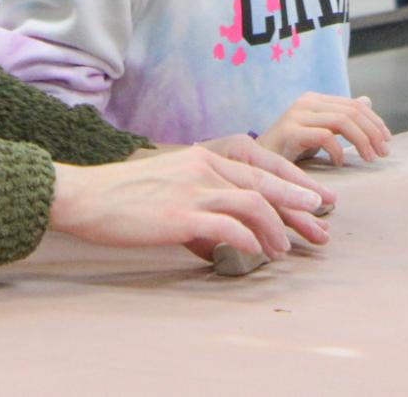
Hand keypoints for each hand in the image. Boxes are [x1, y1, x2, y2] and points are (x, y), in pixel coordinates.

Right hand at [48, 145, 325, 260]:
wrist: (86, 197)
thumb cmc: (124, 197)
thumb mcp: (171, 187)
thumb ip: (200, 206)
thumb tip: (218, 240)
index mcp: (204, 156)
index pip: (262, 165)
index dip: (294, 183)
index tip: (315, 200)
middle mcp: (204, 166)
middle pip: (266, 182)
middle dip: (298, 205)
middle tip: (321, 223)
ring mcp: (193, 189)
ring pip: (252, 202)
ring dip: (276, 227)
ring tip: (285, 248)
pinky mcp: (180, 214)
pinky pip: (227, 226)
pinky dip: (248, 238)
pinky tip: (257, 251)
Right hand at [258, 93, 391, 165]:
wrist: (255, 163)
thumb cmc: (289, 151)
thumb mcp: (319, 132)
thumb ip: (340, 118)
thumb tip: (367, 101)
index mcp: (315, 100)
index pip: (354, 105)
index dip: (375, 122)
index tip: (387, 141)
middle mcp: (306, 102)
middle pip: (352, 111)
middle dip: (373, 132)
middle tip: (383, 153)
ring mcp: (296, 115)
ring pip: (342, 121)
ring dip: (362, 141)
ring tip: (369, 158)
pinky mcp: (289, 132)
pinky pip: (324, 136)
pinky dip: (338, 150)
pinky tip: (340, 163)